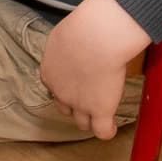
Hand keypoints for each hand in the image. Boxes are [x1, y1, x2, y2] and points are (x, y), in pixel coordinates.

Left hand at [40, 0, 149, 139]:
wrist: (95, 39)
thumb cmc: (81, 29)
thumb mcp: (63, 35)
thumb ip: (64, 46)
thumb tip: (72, 41)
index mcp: (49, 72)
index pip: (55, 87)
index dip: (67, 85)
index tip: (78, 80)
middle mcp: (60, 92)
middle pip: (65, 107)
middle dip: (76, 104)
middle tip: (91, 94)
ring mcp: (79, 104)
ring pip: (82, 122)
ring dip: (91, 117)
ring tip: (103, 109)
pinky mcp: (99, 111)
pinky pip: (102, 131)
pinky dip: (107, 130)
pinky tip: (111, 124)